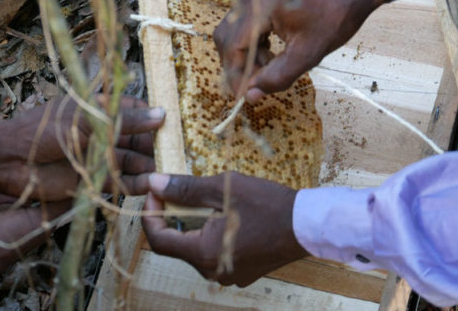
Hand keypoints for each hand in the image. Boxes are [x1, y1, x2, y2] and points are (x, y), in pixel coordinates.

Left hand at [0, 96, 163, 199]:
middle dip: (155, 143)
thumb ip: (125, 120)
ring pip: (131, 161)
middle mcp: (101, 132)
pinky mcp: (94, 181)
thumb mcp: (88, 119)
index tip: (172, 121)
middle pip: (136, 137)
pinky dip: (137, 184)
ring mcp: (98, 157)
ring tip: (169, 169)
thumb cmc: (44, 130)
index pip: (133, 110)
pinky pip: (121, 182)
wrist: (11, 161)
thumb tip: (161, 115)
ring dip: (149, 165)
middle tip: (176, 150)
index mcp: (98, 109)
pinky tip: (153, 184)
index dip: (152, 115)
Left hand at [137, 172, 307, 286]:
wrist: (308, 225)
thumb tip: (153, 182)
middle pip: (176, 246)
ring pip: (195, 250)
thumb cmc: (268, 205)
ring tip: (200, 201)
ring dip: (190, 226)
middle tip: (174, 192)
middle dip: (170, 218)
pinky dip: (208, 235)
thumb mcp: (223, 188)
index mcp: (204, 253)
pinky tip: (220, 216)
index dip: (150, 216)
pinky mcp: (242, 271)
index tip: (153, 193)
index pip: (159, 241)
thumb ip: (185, 188)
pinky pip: (214, 255)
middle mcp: (213, 271)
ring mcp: (228, 274)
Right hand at [213, 0, 398, 100]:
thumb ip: (277, 76)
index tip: (244, 96)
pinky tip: (271, 52)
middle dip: (238, 64)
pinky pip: (244, 24)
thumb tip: (250, 95)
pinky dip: (252, 43)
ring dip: (246, 55)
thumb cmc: (336, 16)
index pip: (233, 46)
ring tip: (270, 66)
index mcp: (259, 5)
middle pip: (227, 38)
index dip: (235, 74)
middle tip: (259, 82)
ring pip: (233, 32)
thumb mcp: (308, 53)